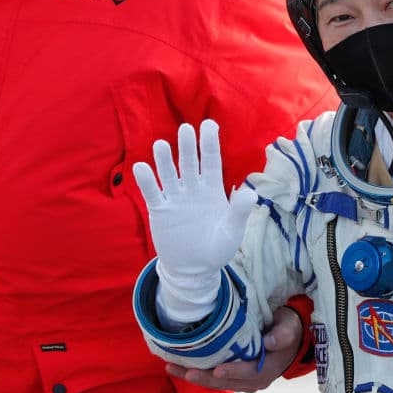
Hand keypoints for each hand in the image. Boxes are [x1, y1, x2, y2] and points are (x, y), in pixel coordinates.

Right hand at [133, 120, 256, 322]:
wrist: (194, 269)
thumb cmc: (217, 248)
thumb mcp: (232, 232)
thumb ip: (239, 212)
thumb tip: (250, 193)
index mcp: (213, 189)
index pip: (212, 161)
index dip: (210, 143)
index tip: (209, 124)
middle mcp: (193, 189)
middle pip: (190, 163)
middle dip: (188, 146)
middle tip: (186, 129)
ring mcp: (175, 198)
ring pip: (169, 174)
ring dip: (165, 160)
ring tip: (161, 145)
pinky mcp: (160, 211)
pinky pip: (153, 193)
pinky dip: (147, 181)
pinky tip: (141, 167)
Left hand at [165, 305, 303, 391]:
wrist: (291, 338)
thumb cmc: (288, 330)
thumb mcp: (289, 329)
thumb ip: (281, 335)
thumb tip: (269, 342)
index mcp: (268, 369)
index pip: (248, 372)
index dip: (233, 372)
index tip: (216, 370)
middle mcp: (254, 381)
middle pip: (226, 382)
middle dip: (204, 378)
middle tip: (184, 371)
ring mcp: (244, 381)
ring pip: (217, 383)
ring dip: (195, 377)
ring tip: (173, 368)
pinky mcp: (236, 377)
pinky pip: (216, 379)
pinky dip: (200, 374)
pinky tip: (183, 367)